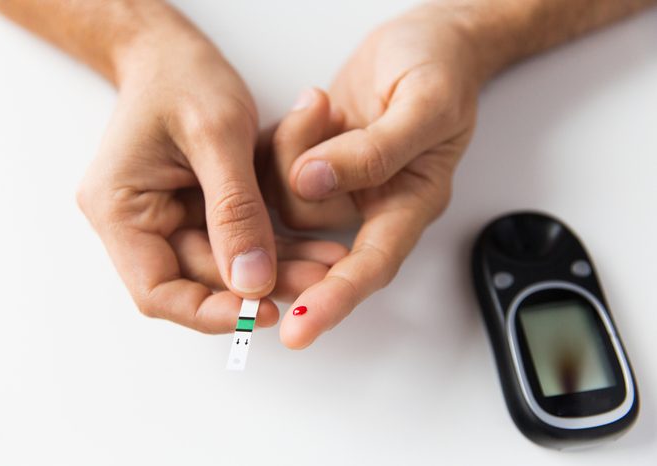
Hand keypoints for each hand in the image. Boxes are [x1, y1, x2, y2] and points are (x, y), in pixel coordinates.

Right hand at [77, 29, 345, 332]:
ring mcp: (165, 219)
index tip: (261, 312)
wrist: (173, 52)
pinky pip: (234, 240)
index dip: (208, 311)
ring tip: (325, 263)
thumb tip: (252, 281)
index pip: (156, 291)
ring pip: (223, 264)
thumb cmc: (181, 77)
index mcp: (119, 209)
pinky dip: (272, 245)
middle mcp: (137, 223)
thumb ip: (234, 209)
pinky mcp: (194, 211)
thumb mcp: (215, 136)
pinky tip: (312, 246)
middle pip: (197, 279)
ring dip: (274, 268)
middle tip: (316, 281)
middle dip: (258, 285)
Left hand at [272, 4, 483, 347]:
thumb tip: (314, 181)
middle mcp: (367, 204)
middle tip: (312, 118)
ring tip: (320, 99)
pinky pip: (270, 167)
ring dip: (291, 144)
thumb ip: (375, 150)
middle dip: (296, 176)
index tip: (300, 328)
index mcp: (407, 205)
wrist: (424, 41)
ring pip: (282, 194)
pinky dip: (279, 137)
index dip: (335, 300)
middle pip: (309, 226)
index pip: (370, 266)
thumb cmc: (441, 69)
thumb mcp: (424, 104)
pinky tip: (308, 109)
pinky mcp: (308, 163)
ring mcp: (334, 185)